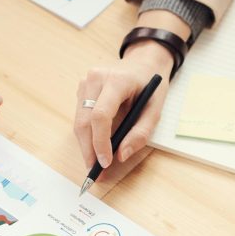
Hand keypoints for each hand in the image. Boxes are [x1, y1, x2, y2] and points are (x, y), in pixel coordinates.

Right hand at [74, 42, 173, 169]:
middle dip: (88, 149)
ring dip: (85, 144)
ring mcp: (85, 82)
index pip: (100, 115)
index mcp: (117, 80)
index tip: (105, 162)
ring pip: (79, 121)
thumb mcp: (155, 109)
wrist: (143, 63)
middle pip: (84, 121)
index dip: (100, 142)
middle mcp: (96, 78)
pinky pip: (80, 116)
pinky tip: (95, 146)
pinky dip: (86, 134)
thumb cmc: (151, 86)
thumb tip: (121, 155)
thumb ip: (141, 133)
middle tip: (95, 172)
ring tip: (94, 164)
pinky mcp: (82, 88)